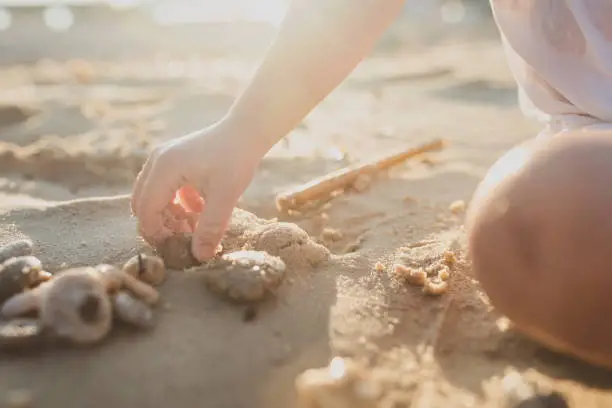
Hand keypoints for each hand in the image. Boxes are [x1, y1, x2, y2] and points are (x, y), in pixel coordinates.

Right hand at [131, 120, 262, 260]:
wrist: (246, 132)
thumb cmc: (236, 160)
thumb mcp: (225, 196)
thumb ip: (211, 228)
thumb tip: (200, 257)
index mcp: (164, 168)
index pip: (146, 210)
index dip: (157, 234)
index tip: (178, 248)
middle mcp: (157, 161)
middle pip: (143, 204)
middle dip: (161, 226)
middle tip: (185, 240)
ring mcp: (163, 159)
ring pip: (154, 198)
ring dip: (170, 216)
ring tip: (196, 227)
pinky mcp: (174, 161)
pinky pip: (165, 190)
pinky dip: (178, 205)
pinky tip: (201, 211)